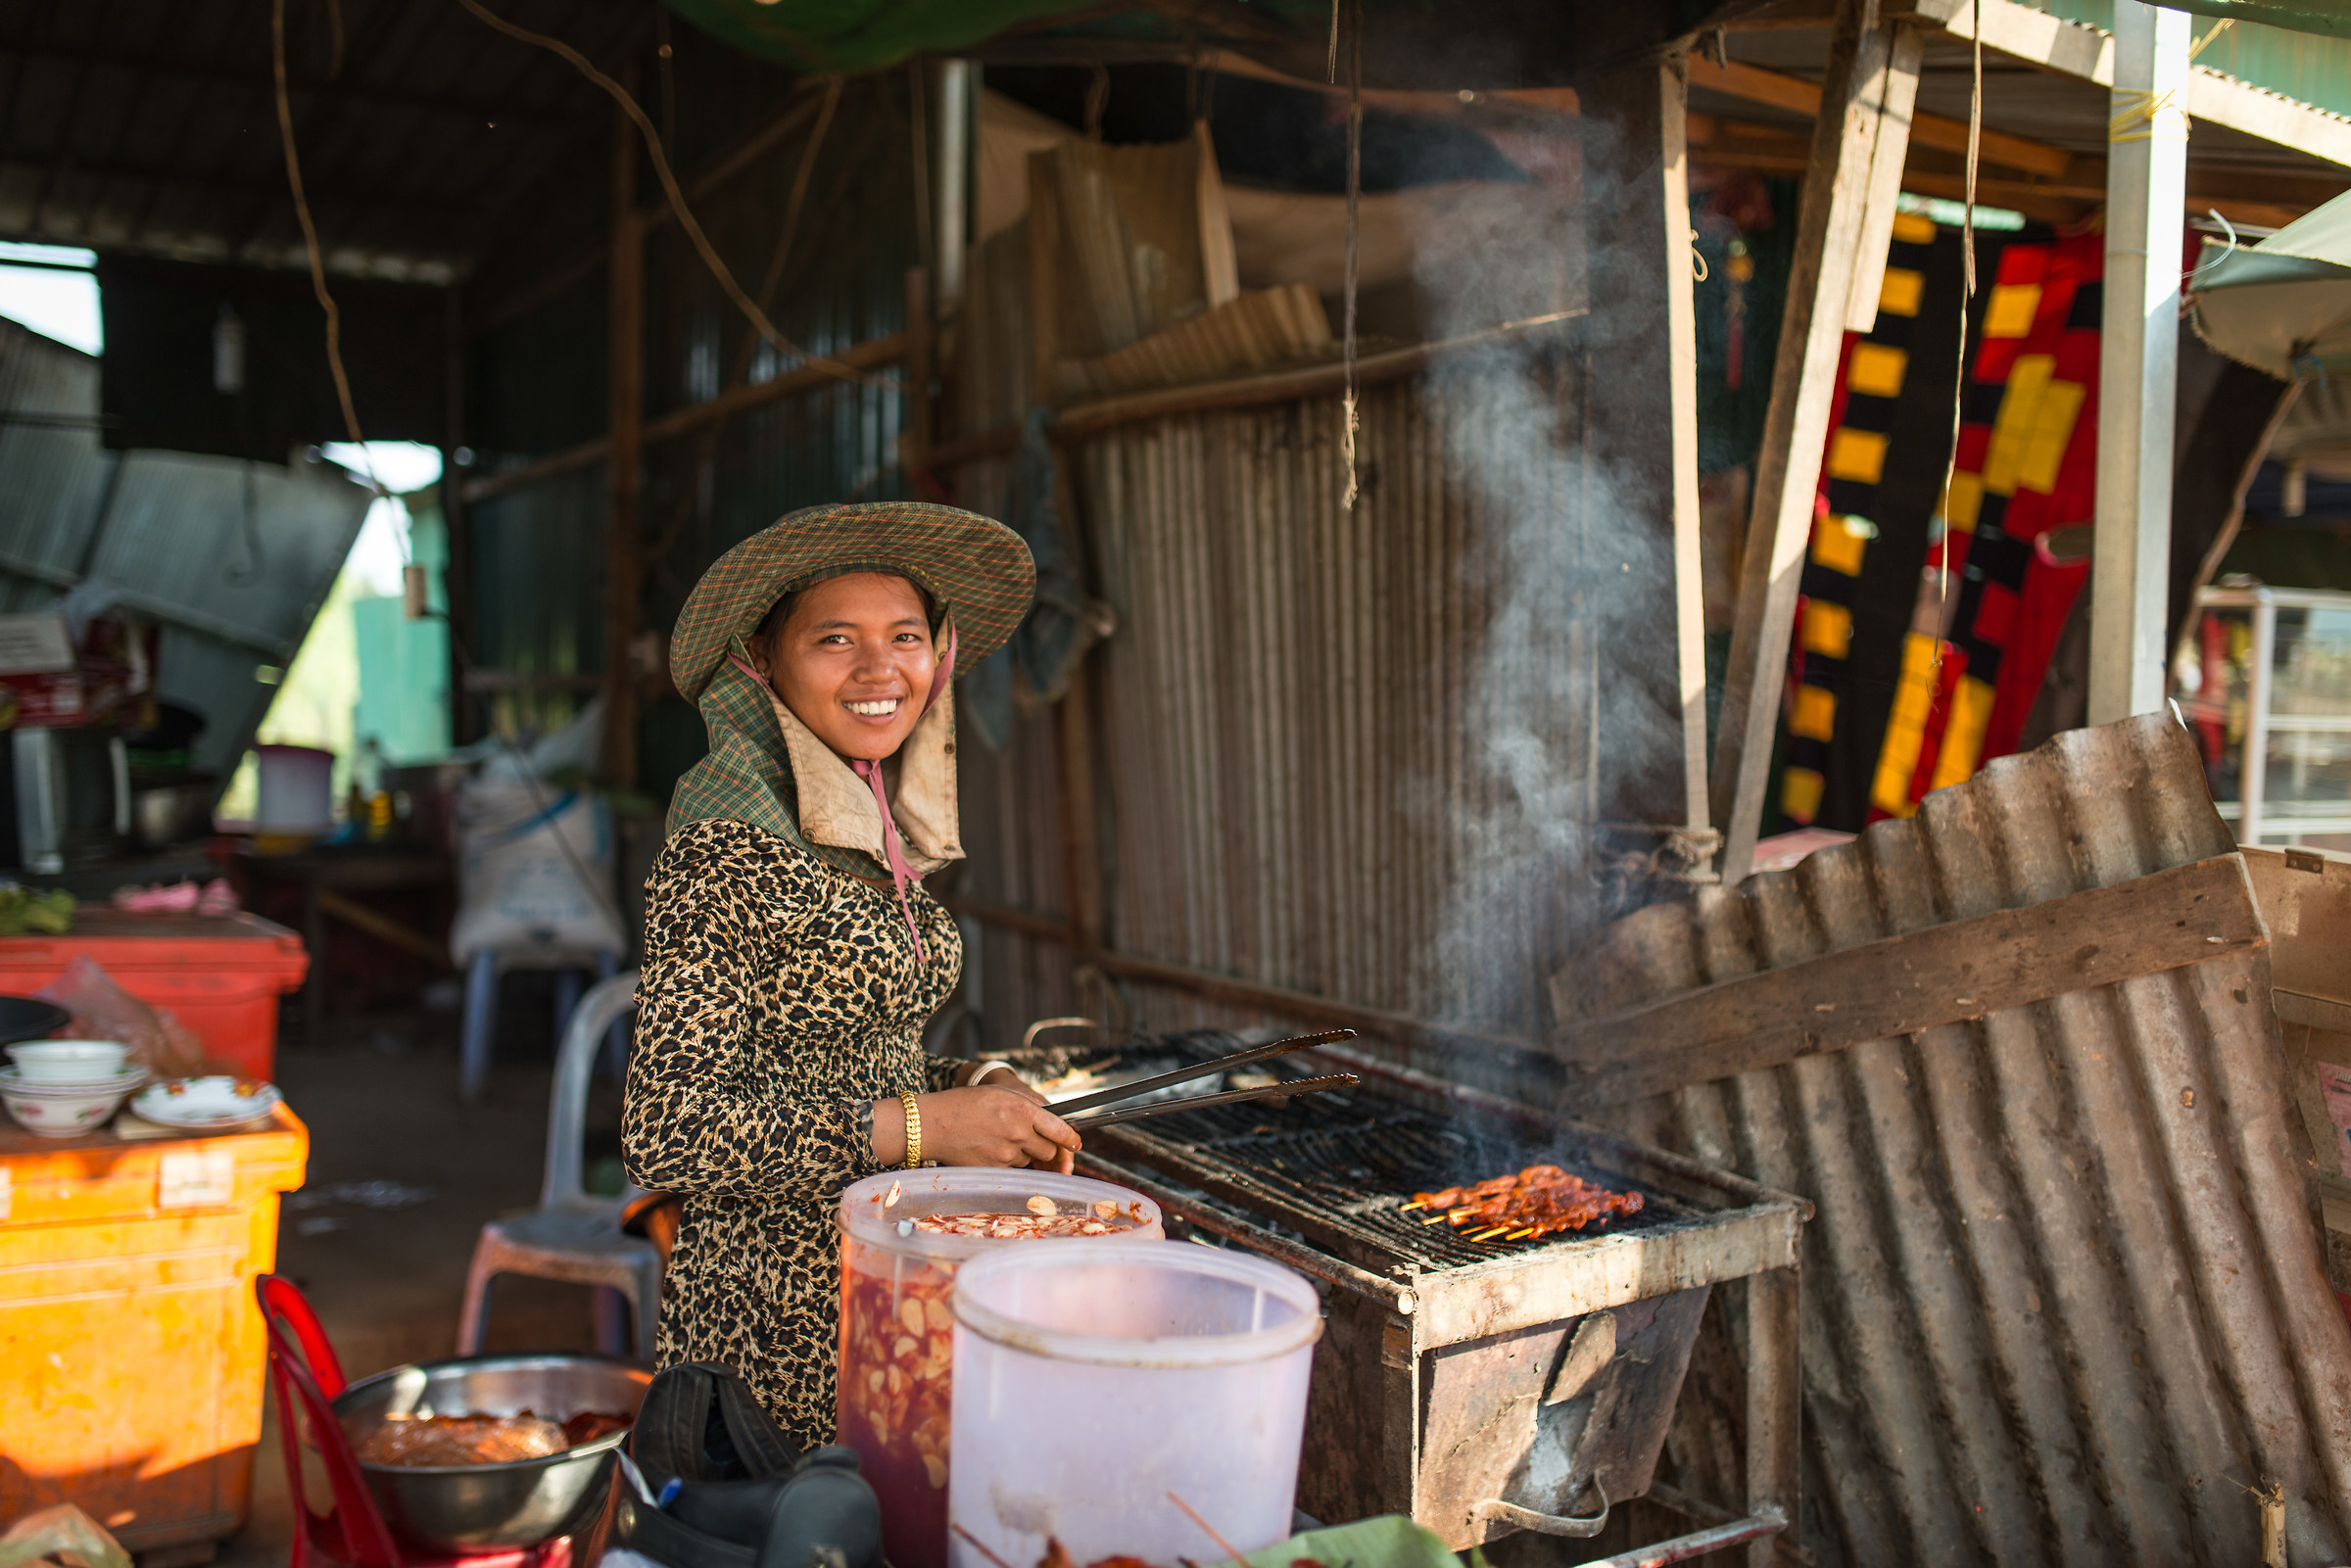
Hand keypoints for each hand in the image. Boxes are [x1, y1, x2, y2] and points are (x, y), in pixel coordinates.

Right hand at [871, 1085, 1078, 1173]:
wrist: (933, 1124)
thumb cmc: (966, 1104)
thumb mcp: (1001, 1094)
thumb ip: (1029, 1107)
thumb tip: (1053, 1122)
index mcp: (1023, 1110)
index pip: (1060, 1130)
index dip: (1072, 1139)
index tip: (1076, 1144)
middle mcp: (1019, 1133)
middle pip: (1049, 1150)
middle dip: (1047, 1148)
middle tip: (1033, 1141)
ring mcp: (1007, 1154)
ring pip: (1029, 1159)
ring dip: (1024, 1153)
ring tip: (999, 1139)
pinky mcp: (995, 1170)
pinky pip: (1013, 1170)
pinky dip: (1007, 1163)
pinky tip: (990, 1150)